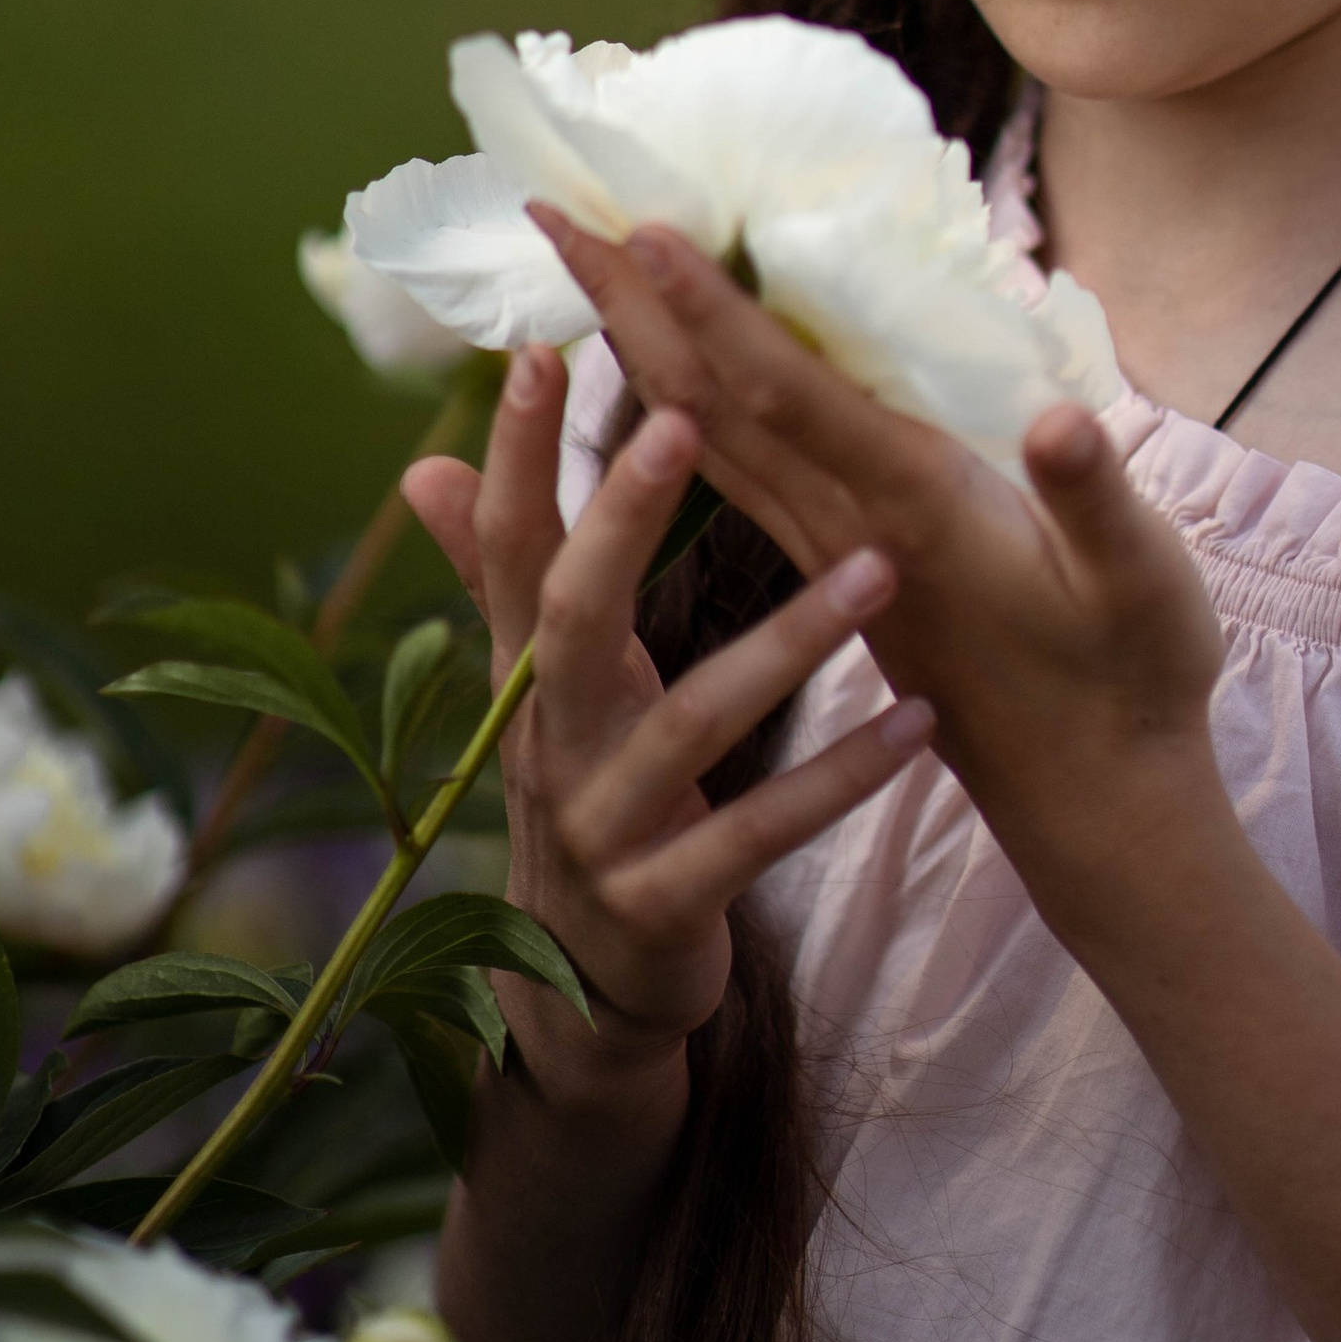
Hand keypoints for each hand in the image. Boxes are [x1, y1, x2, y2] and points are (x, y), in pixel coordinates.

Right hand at [399, 344, 933, 1106]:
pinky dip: (839, 781)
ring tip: (878, 567)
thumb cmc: (586, 795)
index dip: (517, 456)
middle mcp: (546, 747)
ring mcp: (601, 832)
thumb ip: (491, 577)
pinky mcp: (667, 904)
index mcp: (525, 679)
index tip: (542, 344)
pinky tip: (919, 723)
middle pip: (571, 616)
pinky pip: (761, 836)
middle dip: (621, 517)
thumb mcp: (538, 692)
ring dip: (787, 645)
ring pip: (688, 725)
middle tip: (681, 415)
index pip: (508, 548)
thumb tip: (421, 465)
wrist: (580, 997)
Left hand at [525, 217, 1232, 942]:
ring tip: (581, 268)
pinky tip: (668, 369)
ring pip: (712, 434)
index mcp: (911, 510)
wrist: (1095, 805)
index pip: (785, 398)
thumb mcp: (1147, 593)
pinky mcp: (846, 562)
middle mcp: (849, 521)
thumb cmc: (1131, 684)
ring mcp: (837, 546)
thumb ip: (1098, 503)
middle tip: (550, 212)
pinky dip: (691, 405)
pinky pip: (743, 468)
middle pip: (712, 402)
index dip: (713, 313)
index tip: (635, 232)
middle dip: (632, 306)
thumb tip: (1064, 418)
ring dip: (643, 348)